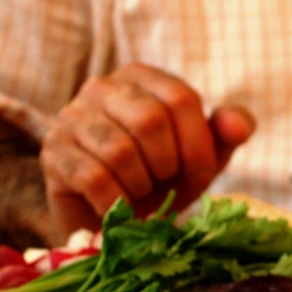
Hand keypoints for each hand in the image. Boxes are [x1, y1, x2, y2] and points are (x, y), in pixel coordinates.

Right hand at [40, 63, 254, 237]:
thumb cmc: (165, 176)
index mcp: (143, 77)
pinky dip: (116, 200)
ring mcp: (71, 116)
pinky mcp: (53, 152)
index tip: (198, 172)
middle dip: (169, 164)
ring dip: (141, 184)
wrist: (117, 214)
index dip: (198, 144)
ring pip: (119, 150)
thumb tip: (238, 125)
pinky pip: (92, 177)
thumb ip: (229, 131)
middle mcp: (103, 86)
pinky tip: (119, 205)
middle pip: (150, 120)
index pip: (181, 98)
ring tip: (140, 191)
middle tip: (166, 182)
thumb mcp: (205, 152)